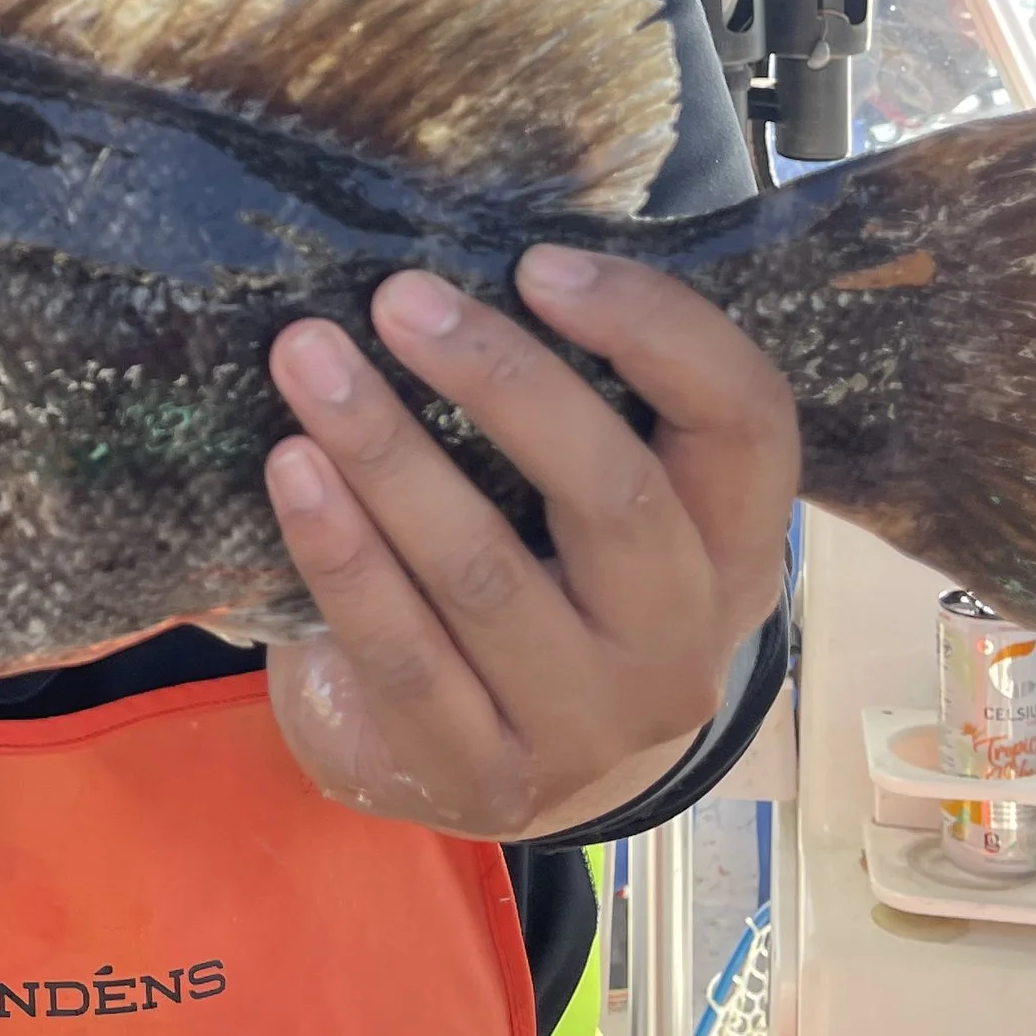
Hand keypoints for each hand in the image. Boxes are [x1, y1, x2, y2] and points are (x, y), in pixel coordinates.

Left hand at [261, 249, 794, 839]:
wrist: (484, 764)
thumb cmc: (530, 582)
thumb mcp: (580, 504)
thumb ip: (570, 405)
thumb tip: (456, 257)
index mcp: (731, 549)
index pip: (745, 421)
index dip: (656, 329)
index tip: (535, 263)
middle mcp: (681, 643)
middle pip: (616, 494)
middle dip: (500, 380)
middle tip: (397, 297)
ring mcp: (589, 724)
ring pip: (488, 574)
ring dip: (389, 453)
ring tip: (308, 360)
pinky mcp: (484, 778)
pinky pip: (404, 654)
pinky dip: (341, 554)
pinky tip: (290, 472)